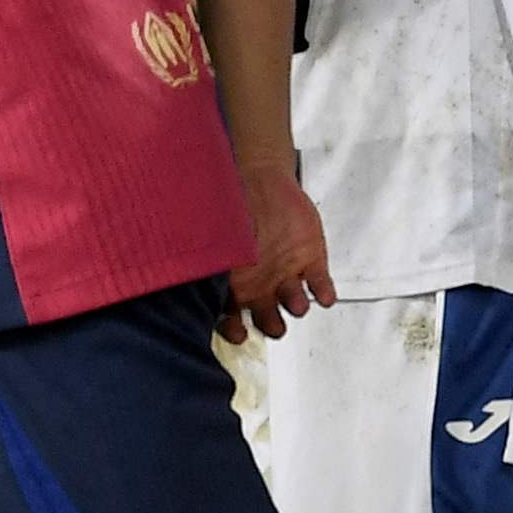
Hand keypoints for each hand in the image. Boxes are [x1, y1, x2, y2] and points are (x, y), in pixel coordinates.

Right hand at [223, 166, 333, 342]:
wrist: (262, 179)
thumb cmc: (236, 207)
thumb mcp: (215, 235)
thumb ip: (206, 259)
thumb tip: (187, 269)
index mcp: (235, 285)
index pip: (231, 320)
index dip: (234, 330)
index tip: (237, 332)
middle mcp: (262, 286)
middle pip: (268, 321)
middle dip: (272, 325)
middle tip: (272, 322)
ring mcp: (288, 275)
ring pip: (295, 304)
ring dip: (296, 305)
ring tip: (295, 300)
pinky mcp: (312, 261)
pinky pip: (322, 287)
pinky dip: (324, 293)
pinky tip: (323, 294)